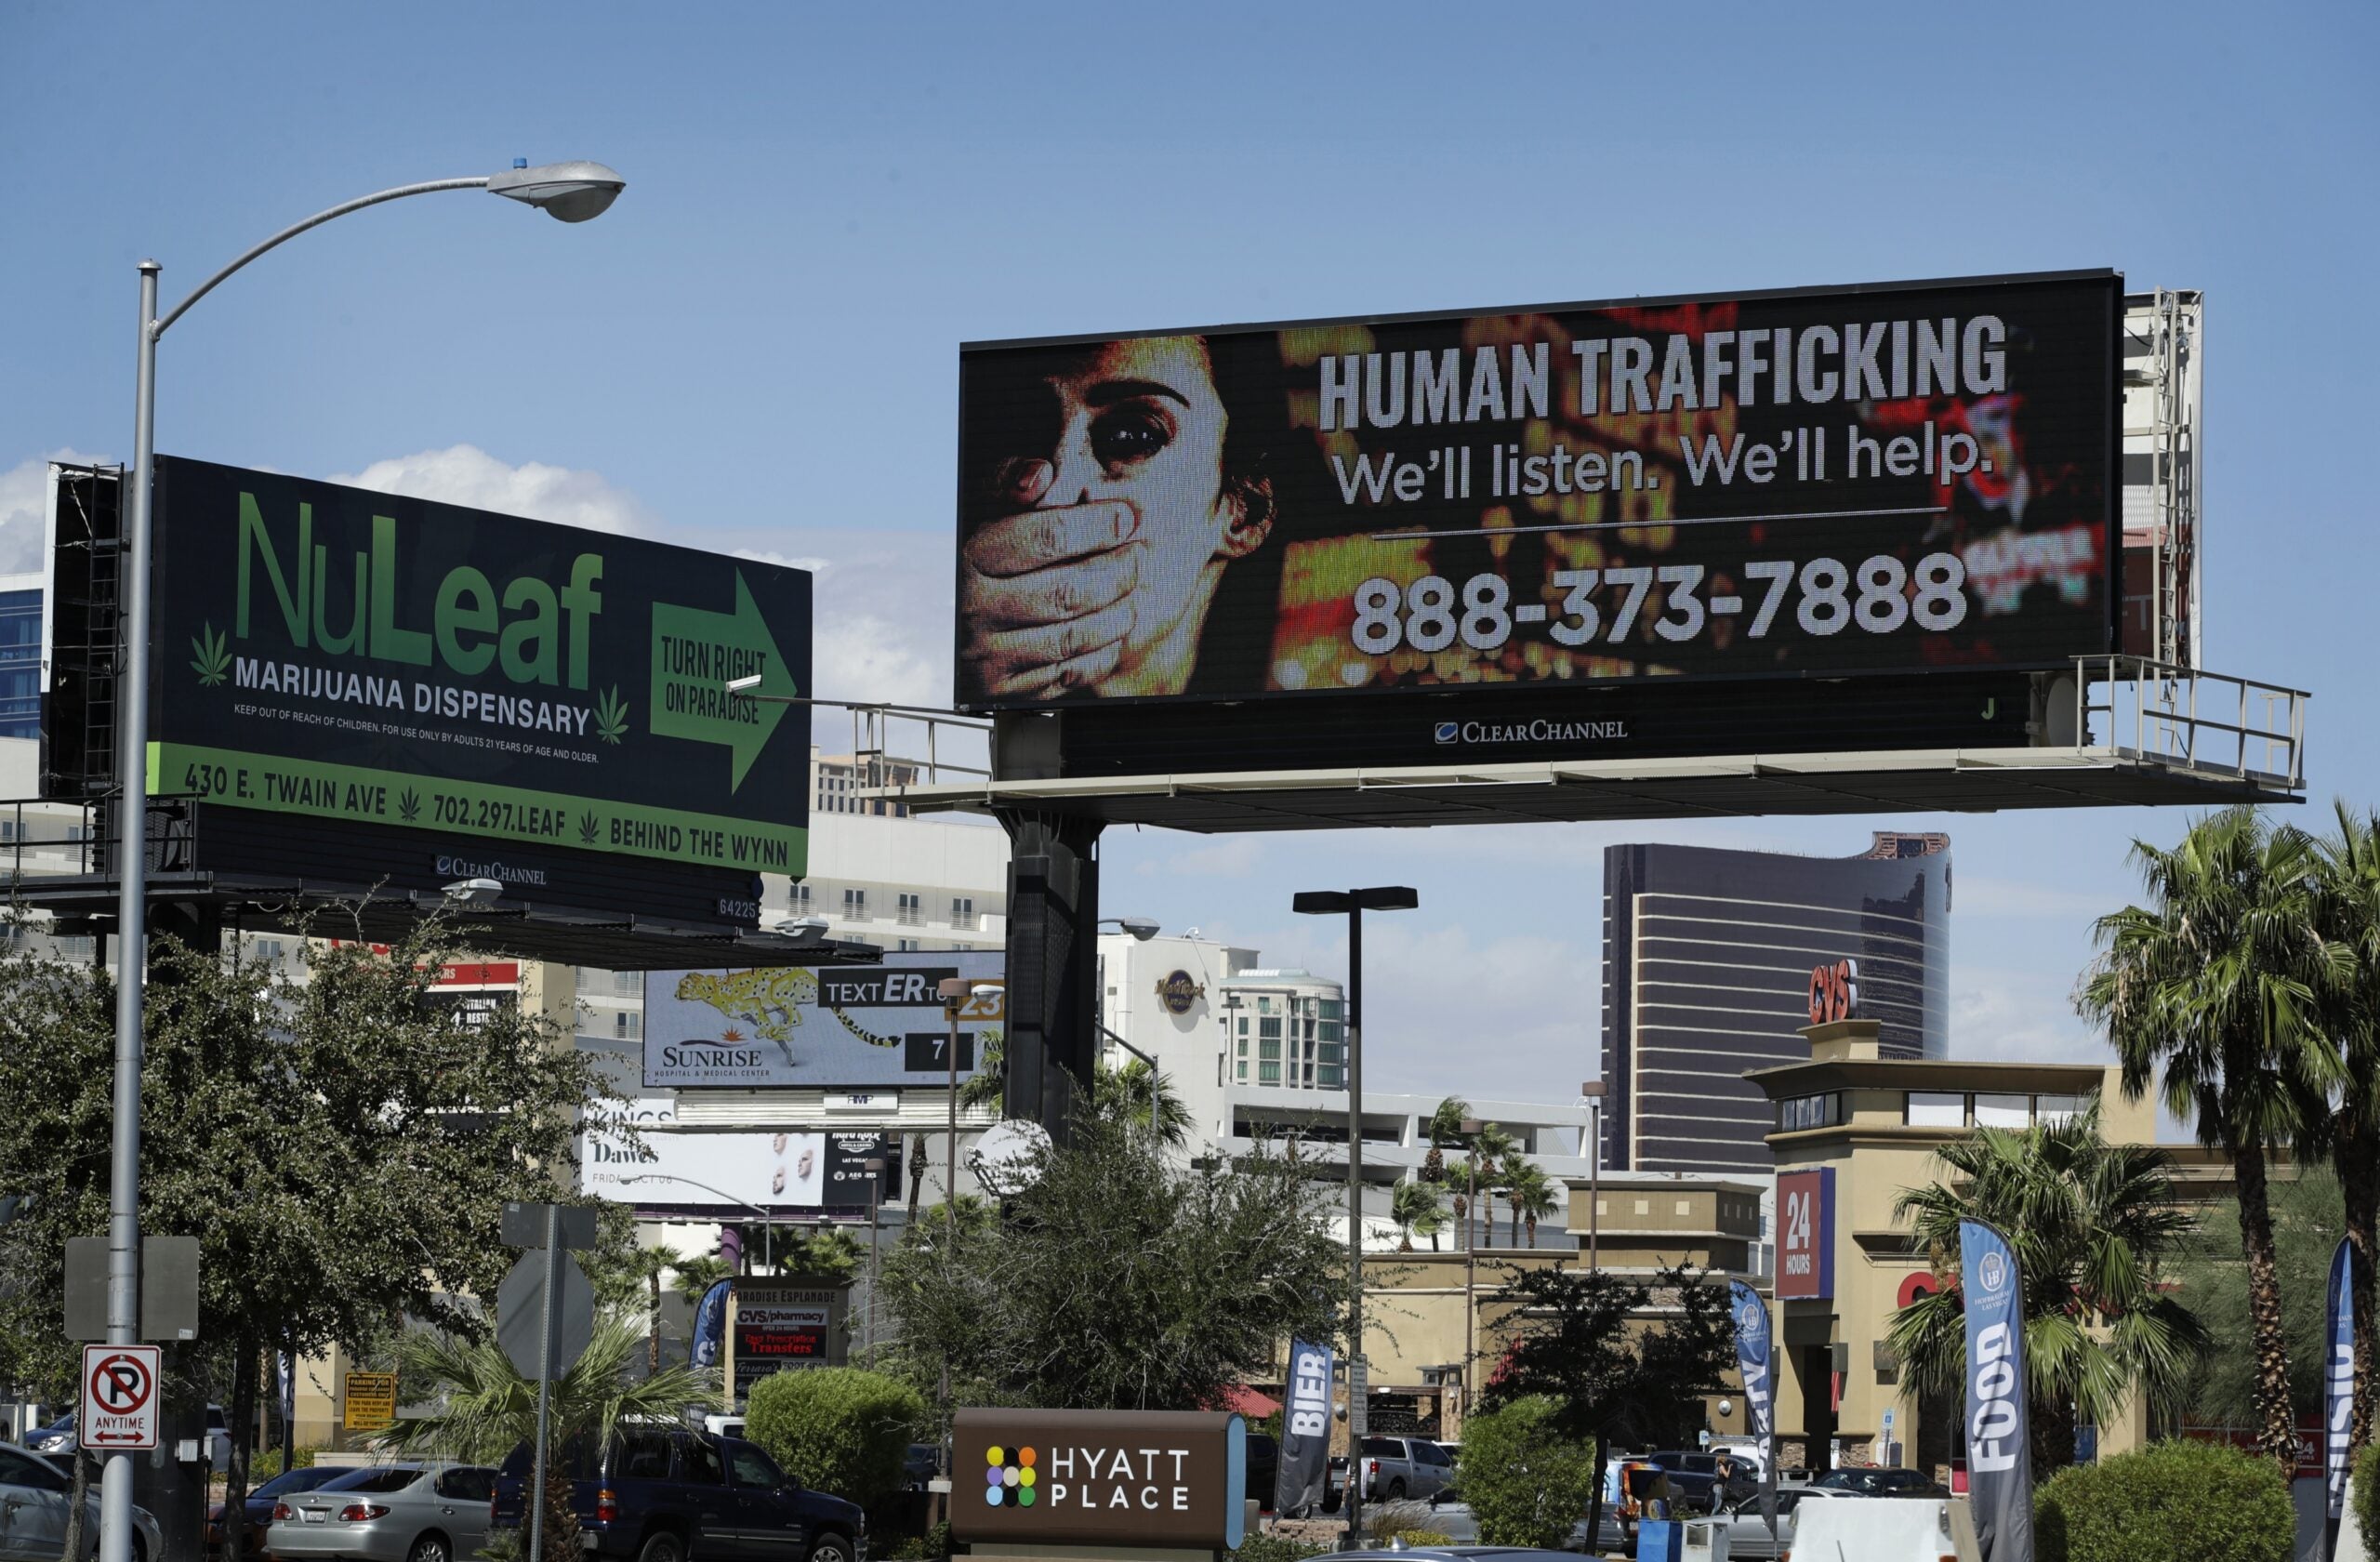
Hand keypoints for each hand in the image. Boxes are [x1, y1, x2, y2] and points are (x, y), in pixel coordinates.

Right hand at [961, 459, 1140, 698]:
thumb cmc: (986, 560)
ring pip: (1073, 637)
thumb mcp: (986, 513)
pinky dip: (1103, 650)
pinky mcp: (1007, 690)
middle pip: (1067, 592)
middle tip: (1138, 556)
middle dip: (1117, 572)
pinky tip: (1114, 628)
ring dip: (1118, 613)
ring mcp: (990, 656)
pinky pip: (1070, 673)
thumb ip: (1011, 483)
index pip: (1045, 538)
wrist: (954, 625)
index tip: (1125, 518)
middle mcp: (975, 610)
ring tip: (1133, 590)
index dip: (1096, 526)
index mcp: (972, 559)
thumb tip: (1040, 473)